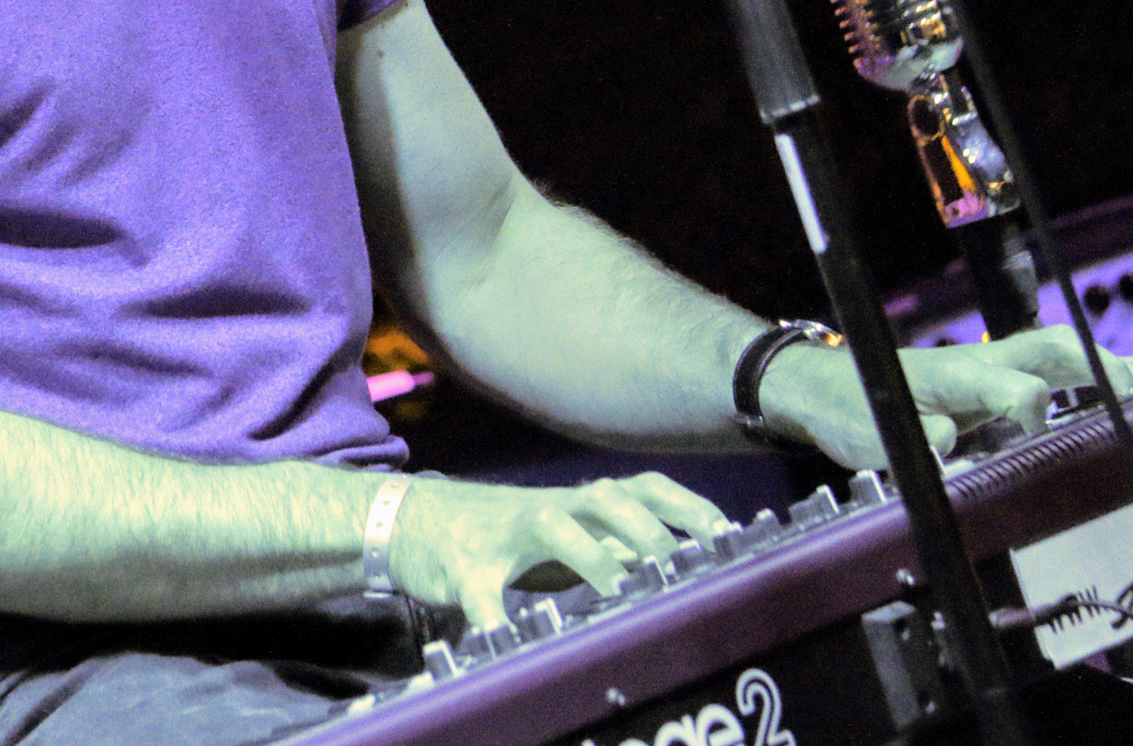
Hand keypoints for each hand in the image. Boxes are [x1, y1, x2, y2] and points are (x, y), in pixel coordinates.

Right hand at [386, 472, 728, 632]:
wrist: (407, 520)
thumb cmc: (495, 535)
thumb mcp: (557, 536)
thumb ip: (606, 546)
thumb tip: (671, 558)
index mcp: (574, 506)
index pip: (641, 489)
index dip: (685, 506)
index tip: (725, 533)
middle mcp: (545, 510)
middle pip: (604, 496)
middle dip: (646, 525)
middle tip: (675, 563)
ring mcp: (503, 535)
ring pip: (550, 524)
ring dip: (588, 554)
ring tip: (616, 588)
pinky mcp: (462, 568)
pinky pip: (482, 594)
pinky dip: (497, 620)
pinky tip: (510, 642)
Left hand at [758, 325, 1132, 469]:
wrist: (825, 387)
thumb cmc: (851, 408)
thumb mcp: (874, 433)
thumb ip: (915, 439)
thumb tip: (953, 442)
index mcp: (955, 374)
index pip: (1014, 385)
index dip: (1032, 410)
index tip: (1039, 435)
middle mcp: (978, 363)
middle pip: (1053, 348)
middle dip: (1102, 368)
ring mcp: (986, 367)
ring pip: (1056, 352)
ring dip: (1103, 368)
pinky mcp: (987, 380)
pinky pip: (1046, 369)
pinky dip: (1086, 376)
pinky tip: (1113, 393)